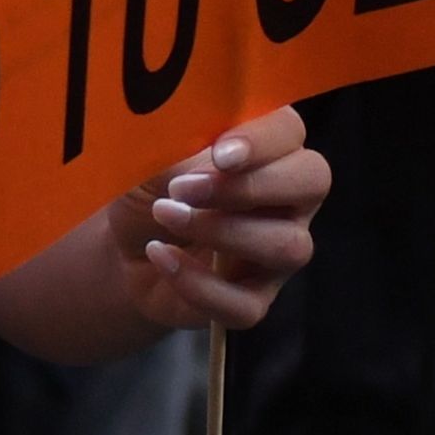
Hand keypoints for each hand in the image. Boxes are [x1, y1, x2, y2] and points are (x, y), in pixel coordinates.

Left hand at [100, 106, 330, 333]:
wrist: (121, 247)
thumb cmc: (150, 186)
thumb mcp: (155, 156)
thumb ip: (185, 147)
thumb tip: (203, 158)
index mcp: (267, 148)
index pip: (291, 130)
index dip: (264, 140)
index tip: (220, 155)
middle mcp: (286, 199)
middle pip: (312, 182)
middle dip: (250, 185)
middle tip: (185, 189)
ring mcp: (276, 252)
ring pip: (289, 246)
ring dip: (223, 232)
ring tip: (166, 215)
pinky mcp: (253, 299)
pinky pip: (247, 304)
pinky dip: (198, 283)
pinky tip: (161, 256)